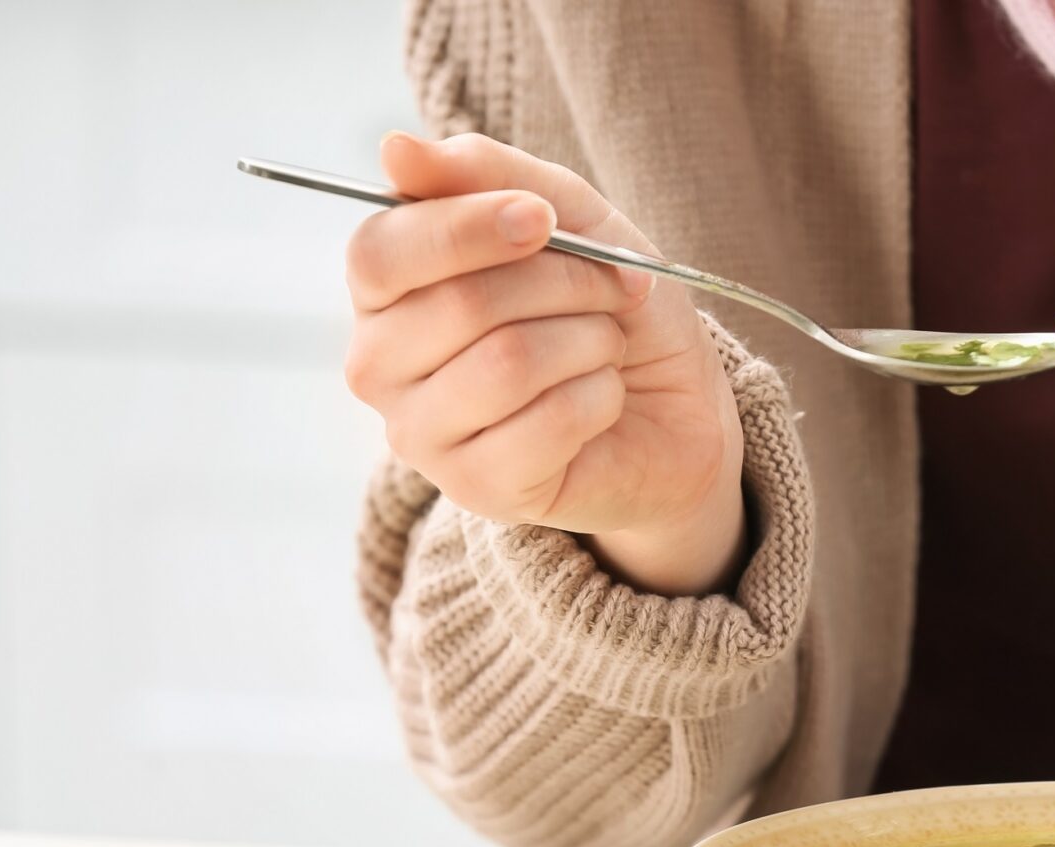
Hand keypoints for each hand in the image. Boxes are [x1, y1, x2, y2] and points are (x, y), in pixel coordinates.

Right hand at [342, 131, 747, 595]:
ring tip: (606, 345)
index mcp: (384, 290)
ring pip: (507, 364)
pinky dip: (601, 396)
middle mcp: (381, 366)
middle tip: (607, 289)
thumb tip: (396, 149)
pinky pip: (548, 423)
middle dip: (561, 284)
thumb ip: (485, 174)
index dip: (466, 229)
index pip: (381, 253)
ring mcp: (422, 437)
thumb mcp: (567, 215)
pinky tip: (603, 399)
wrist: (673, 410)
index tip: (542, 219)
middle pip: (456, 307)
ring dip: (588, 340)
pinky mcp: (478, 490)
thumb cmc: (605, 307)